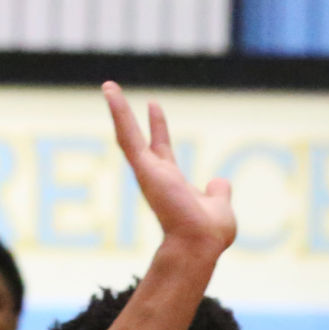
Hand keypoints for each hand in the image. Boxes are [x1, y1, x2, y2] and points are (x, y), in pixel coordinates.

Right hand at [102, 85, 235, 255]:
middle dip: (130, 117)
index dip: (158, 129)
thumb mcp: (220, 206)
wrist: (199, 243)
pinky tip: (110, 90)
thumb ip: (219, 192)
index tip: (153, 107)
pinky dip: (119, 113)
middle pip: (142, 140)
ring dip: (118, 111)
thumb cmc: (210, 234)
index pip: (163, 151)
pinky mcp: (144, 169)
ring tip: (109, 86)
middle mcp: (157, 177)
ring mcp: (149, 173)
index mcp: (173, 184)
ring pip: (128, 137)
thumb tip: (219, 181)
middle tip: (117, 93)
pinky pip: (128, 137)